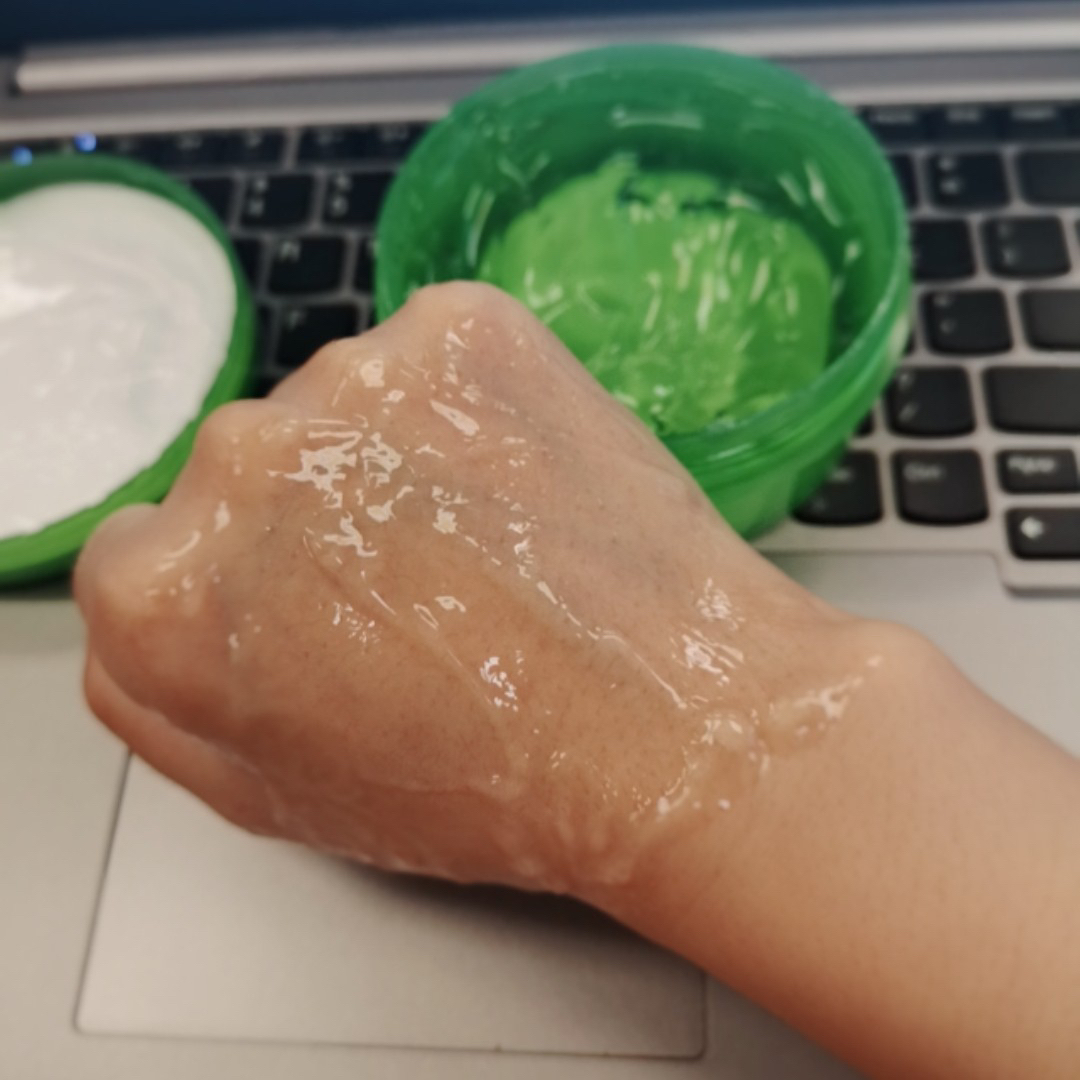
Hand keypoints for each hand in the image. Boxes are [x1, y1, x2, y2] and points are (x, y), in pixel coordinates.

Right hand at [76, 282, 862, 900]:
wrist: (674, 727)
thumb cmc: (484, 783)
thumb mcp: (273, 791)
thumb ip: (158, 694)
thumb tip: (148, 596)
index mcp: (163, 594)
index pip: (144, 555)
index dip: (238, 594)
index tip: (310, 618)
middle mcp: (236, 460)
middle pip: (245, 472)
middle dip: (312, 524)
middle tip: (416, 592)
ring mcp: (353, 376)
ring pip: (342, 411)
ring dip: (393, 461)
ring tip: (490, 547)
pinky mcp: (460, 327)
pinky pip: (433, 363)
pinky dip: (469, 410)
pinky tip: (526, 488)